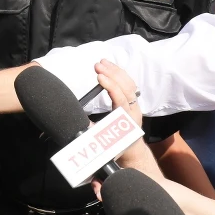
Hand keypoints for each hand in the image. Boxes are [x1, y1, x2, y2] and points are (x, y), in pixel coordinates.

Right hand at [94, 60, 159, 178]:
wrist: (132, 153)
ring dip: (116, 71)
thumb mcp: (101, 144)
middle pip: (127, 87)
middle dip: (112, 74)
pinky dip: (120, 74)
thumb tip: (77, 123)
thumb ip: (92, 133)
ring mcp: (136, 105)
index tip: (99, 77)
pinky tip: (111, 68)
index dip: (111, 86)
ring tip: (103, 62)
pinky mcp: (134, 102)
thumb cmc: (115, 149)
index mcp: (126, 120)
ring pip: (130, 84)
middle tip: (97, 65)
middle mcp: (134, 111)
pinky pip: (130, 84)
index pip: (121, 99)